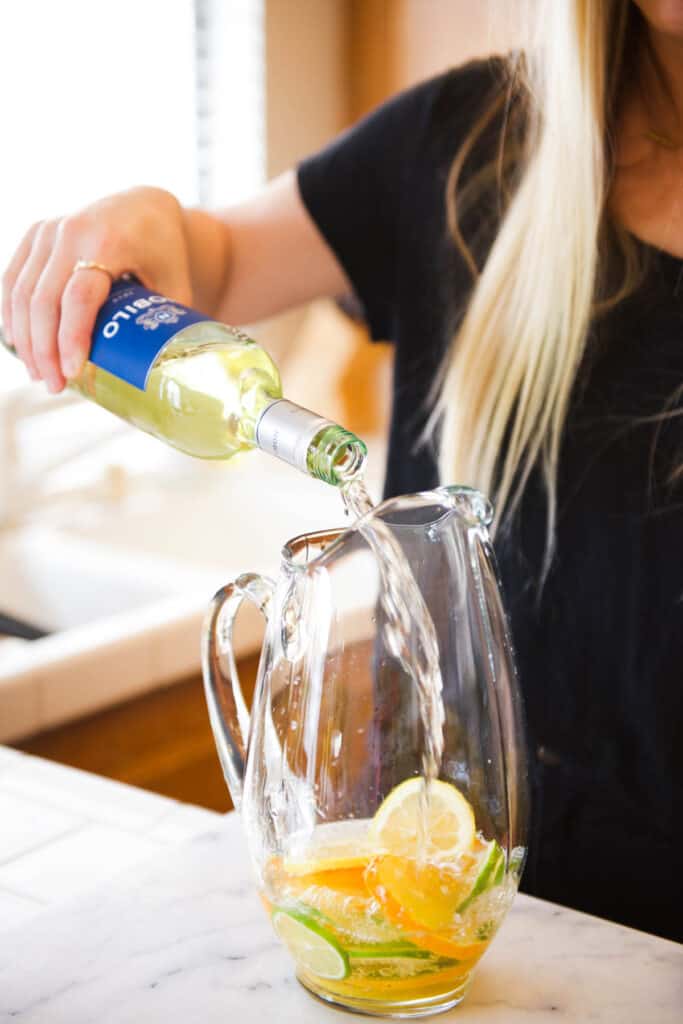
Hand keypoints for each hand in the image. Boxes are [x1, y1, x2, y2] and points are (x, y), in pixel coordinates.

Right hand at [1, 187, 192, 392]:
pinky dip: (11, 314)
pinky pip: (13, 279)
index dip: (71, 338)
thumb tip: (167, 377)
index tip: (71, 373)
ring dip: (25, 339)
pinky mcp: (35, 234)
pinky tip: (18, 343)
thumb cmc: (165, 252)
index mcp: (109, 242)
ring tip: (40, 373)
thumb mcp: (174, 286)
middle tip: (55, 386)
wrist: (147, 206)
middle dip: (45, 350)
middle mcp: (72, 231)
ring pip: (21, 293)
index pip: (80, 297)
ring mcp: (48, 230)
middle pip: (43, 300)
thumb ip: (165, 325)